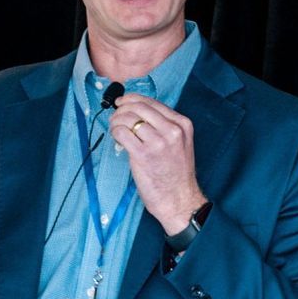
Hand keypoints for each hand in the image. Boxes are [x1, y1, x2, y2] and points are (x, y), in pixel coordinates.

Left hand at [110, 93, 204, 231]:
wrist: (179, 199)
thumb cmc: (176, 174)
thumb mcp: (180, 143)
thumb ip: (164, 126)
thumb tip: (137, 113)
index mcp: (182, 125)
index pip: (152, 102)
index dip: (133, 99)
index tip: (123, 102)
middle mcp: (172, 131)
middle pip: (139, 107)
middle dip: (122, 108)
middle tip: (116, 115)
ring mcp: (158, 142)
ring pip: (128, 118)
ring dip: (116, 120)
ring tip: (115, 128)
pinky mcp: (143, 155)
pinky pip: (121, 132)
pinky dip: (115, 132)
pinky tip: (117, 138)